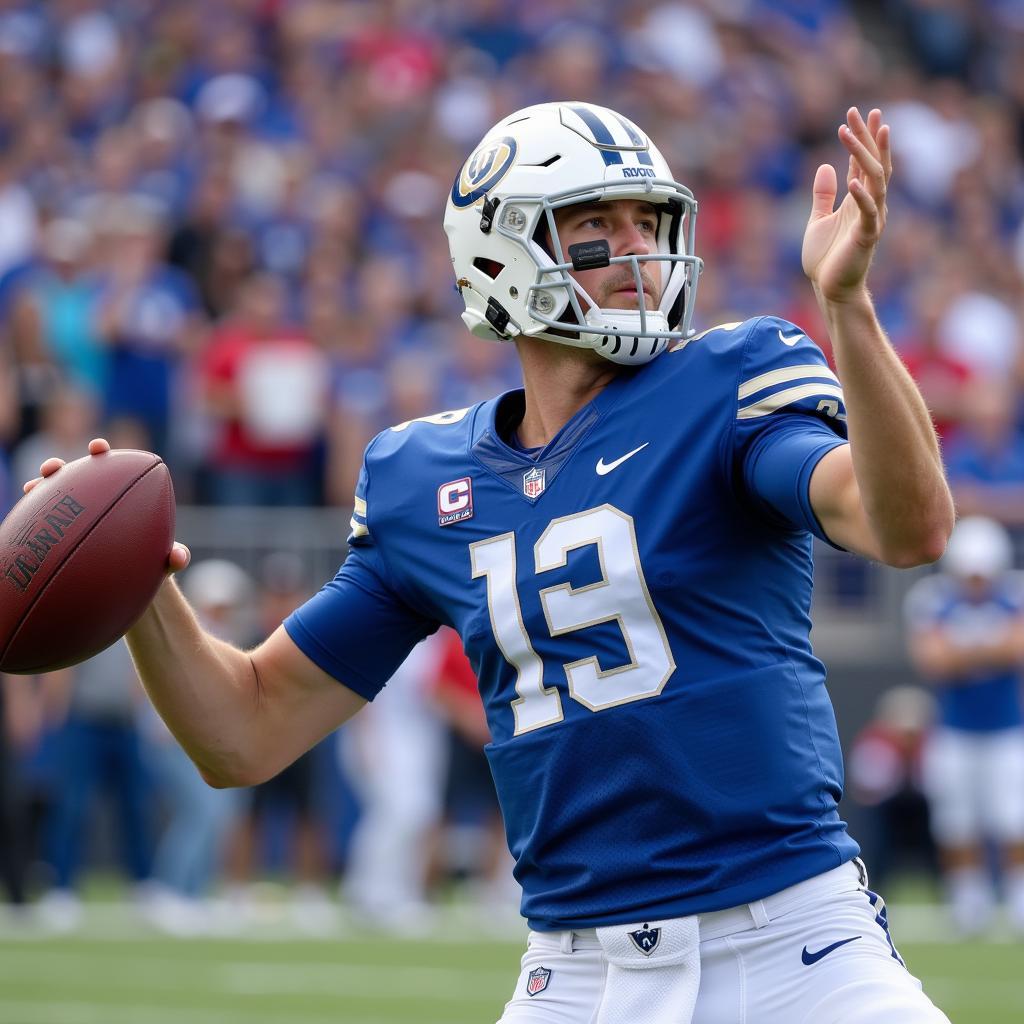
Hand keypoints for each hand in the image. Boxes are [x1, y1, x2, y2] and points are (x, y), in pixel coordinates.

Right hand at [22, 437, 190, 572]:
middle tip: (53, 468)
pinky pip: (43, 530)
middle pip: (72, 480)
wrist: (133, 587)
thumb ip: (177, 558)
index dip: (101, 454)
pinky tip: (25, 528)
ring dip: (39, 491)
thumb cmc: (152, 566)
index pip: (110, 469)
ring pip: (51, 501)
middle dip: (59, 467)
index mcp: (121, 498)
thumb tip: (179, 557)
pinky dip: (34, 525)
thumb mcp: (166, 563)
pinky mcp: (59, 540)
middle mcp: (93, 504)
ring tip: (32, 489)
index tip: (98, 448)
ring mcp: (73, 521)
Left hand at [802, 107, 890, 303]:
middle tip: (861, 110)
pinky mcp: (867, 237)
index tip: (859, 112)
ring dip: (868, 156)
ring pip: (875, 181)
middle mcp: (869, 204)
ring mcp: (871, 219)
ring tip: (863, 133)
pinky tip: (853, 181)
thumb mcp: (817, 220)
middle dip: (868, 136)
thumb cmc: (826, 259)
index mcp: (858, 199)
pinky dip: (862, 197)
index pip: (863, 161)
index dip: (862, 137)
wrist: (830, 289)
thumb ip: (822, 195)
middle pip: (874, 163)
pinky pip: (868, 213)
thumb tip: (824, 166)